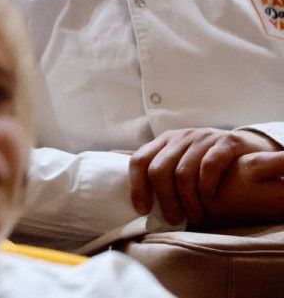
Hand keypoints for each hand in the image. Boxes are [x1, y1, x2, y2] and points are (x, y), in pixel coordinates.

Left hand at [129, 127, 280, 225]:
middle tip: (173, 220)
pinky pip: (210, 166)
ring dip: (187, 201)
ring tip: (194, 217)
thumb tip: (110, 157)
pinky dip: (207, 186)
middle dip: (164, 199)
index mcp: (164, 141)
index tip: (142, 210)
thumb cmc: (204, 156)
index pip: (139, 161)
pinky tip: (209, 199)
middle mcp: (181, 137)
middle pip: (159, 170)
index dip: (136, 187)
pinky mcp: (227, 142)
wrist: (247, 146)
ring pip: (184, 173)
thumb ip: (149, 158)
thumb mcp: (175, 154)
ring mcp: (203, 137)